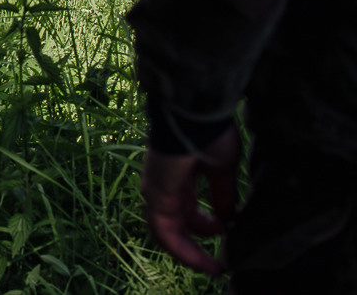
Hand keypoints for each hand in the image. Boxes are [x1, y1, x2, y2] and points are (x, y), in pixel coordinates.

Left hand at [140, 125, 240, 275]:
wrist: (195, 117)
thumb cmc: (208, 134)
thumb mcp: (222, 169)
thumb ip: (223, 194)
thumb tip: (228, 218)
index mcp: (180, 176)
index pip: (187, 208)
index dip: (207, 225)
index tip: (228, 233)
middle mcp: (164, 184)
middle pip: (177, 222)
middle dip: (198, 243)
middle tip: (219, 261)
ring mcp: (156, 190)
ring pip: (167, 232)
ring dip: (190, 252)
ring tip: (212, 267)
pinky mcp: (155, 195)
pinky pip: (164, 232)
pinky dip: (182, 250)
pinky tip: (203, 262)